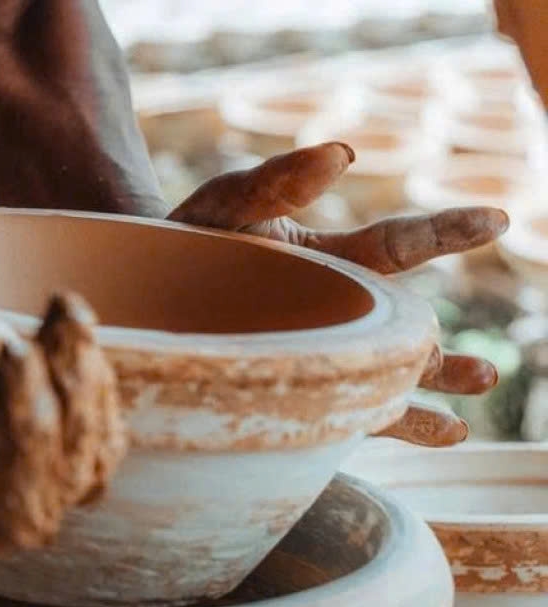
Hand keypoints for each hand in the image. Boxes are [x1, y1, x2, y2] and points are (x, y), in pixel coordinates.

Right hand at [0, 276, 125, 569]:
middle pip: (17, 517)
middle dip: (29, 434)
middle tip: (12, 353)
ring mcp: (8, 503)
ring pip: (70, 483)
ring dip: (75, 405)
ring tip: (59, 324)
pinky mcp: (51, 467)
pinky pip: (96, 450)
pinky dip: (96, 392)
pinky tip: (72, 325)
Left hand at [168, 142, 506, 446]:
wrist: (135, 287)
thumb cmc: (184, 239)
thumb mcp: (224, 204)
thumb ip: (276, 181)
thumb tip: (344, 152)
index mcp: (327, 261)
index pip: (396, 246)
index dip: (446, 232)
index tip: (494, 219)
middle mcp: (334, 311)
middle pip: (402, 330)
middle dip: (439, 351)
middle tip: (486, 368)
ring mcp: (317, 353)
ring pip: (390, 376)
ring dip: (434, 385)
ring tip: (478, 387)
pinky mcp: (292, 393)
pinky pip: (353, 413)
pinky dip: (402, 422)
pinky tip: (445, 433)